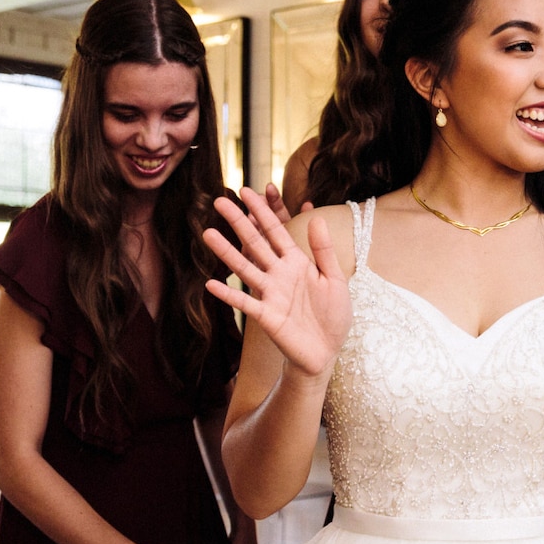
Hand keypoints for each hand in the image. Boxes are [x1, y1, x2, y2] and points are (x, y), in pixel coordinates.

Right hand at [203, 189, 350, 377]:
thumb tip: (317, 218)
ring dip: (226, 252)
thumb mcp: (335, 280)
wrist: (327, 351)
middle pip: (255, 244)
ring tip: (208, 233)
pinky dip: (229, 294)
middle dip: (238, 222)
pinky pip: (245, 303)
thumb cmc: (333, 316)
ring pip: (245, 268)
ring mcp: (271, 294)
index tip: (246, 191)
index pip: (276, 232)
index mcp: (297, 263)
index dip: (262, 212)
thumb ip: (324, 252)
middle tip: (219, 201)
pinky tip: (211, 283)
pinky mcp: (267, 316)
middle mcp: (279, 274)